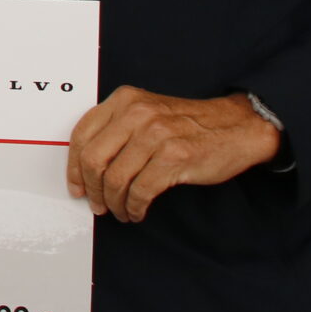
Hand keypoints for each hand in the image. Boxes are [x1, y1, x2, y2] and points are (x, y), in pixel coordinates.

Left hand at [66, 88, 281, 223]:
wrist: (236, 126)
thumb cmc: (188, 124)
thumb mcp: (146, 112)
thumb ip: (117, 129)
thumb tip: (85, 167)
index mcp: (124, 100)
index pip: (81, 135)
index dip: (73, 167)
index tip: (77, 187)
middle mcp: (137, 113)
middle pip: (93, 160)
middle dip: (92, 190)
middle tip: (98, 205)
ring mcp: (156, 134)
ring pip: (115, 179)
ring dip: (114, 203)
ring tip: (121, 211)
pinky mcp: (175, 157)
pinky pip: (140, 191)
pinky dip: (134, 207)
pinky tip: (137, 211)